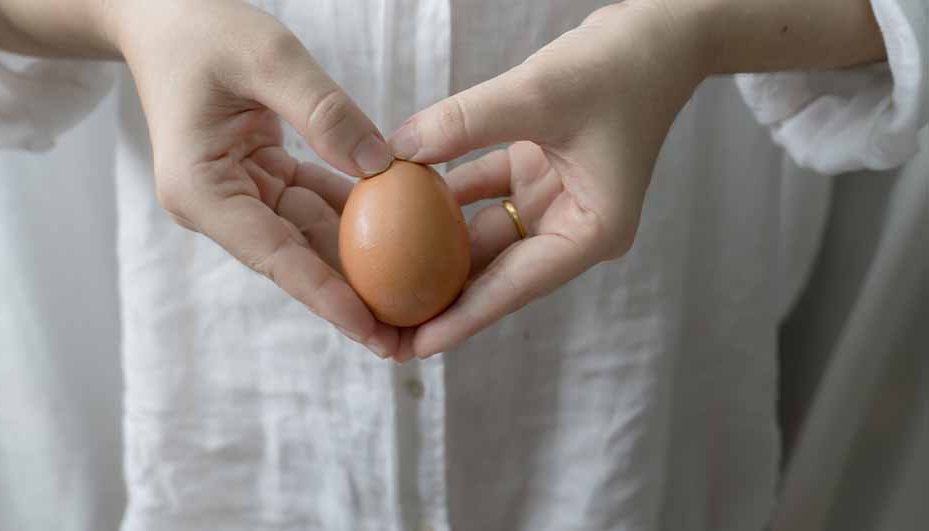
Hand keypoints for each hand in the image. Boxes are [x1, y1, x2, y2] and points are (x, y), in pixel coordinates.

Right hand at [111, 0, 399, 356]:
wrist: (162, 14)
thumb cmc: (200, 28)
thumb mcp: (265, 56)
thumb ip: (324, 111)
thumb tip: (382, 167)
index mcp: (201, 191)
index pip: (275, 257)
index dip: (327, 297)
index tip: (372, 330)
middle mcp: (220, 205)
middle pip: (298, 262)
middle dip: (354, 301)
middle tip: (409, 341)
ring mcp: (241, 195)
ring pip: (314, 239)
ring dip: (364, 267)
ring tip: (417, 303)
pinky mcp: (263, 180)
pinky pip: (318, 205)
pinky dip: (360, 218)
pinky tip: (408, 234)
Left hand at [388, 1, 708, 359]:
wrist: (656, 34)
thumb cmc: (620, 66)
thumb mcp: (541, 93)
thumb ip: (465, 122)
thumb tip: (395, 151)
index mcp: (591, 232)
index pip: (516, 284)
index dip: (463, 319)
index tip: (416, 347)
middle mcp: (571, 226)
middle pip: (495, 273)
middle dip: (441, 297)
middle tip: (387, 327)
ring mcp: (552, 201)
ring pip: (482, 236)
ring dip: (433, 246)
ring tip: (381, 274)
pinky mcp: (537, 174)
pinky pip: (481, 193)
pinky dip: (444, 193)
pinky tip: (399, 197)